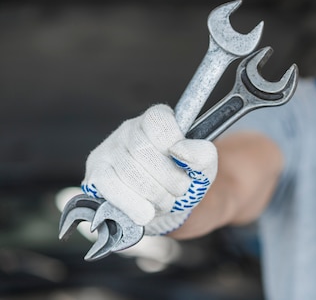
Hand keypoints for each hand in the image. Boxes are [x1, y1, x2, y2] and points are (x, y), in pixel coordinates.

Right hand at [81, 104, 217, 234]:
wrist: (164, 206)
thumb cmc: (182, 178)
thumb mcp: (203, 166)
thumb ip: (202, 153)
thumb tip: (180, 150)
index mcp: (156, 119)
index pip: (158, 121)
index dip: (173, 143)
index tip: (184, 163)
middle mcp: (129, 129)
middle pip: (144, 151)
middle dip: (168, 178)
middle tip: (180, 190)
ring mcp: (108, 151)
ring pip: (128, 171)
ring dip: (154, 194)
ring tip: (166, 201)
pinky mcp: (95, 175)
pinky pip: (110, 187)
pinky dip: (133, 204)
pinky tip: (146, 212)